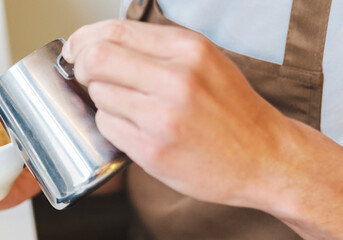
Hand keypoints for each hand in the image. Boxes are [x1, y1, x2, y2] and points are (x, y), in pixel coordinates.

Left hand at [62, 19, 297, 207]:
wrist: (265, 158)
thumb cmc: (232, 110)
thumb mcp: (204, 62)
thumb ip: (155, 49)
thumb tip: (97, 42)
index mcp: (188, 49)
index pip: (113, 30)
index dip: (85, 40)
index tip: (77, 50)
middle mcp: (176, 78)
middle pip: (96, 59)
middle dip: (83, 67)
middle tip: (88, 77)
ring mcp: (163, 116)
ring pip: (98, 95)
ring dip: (103, 101)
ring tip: (130, 108)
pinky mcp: (152, 150)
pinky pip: (107, 127)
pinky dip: (112, 126)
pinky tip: (136, 129)